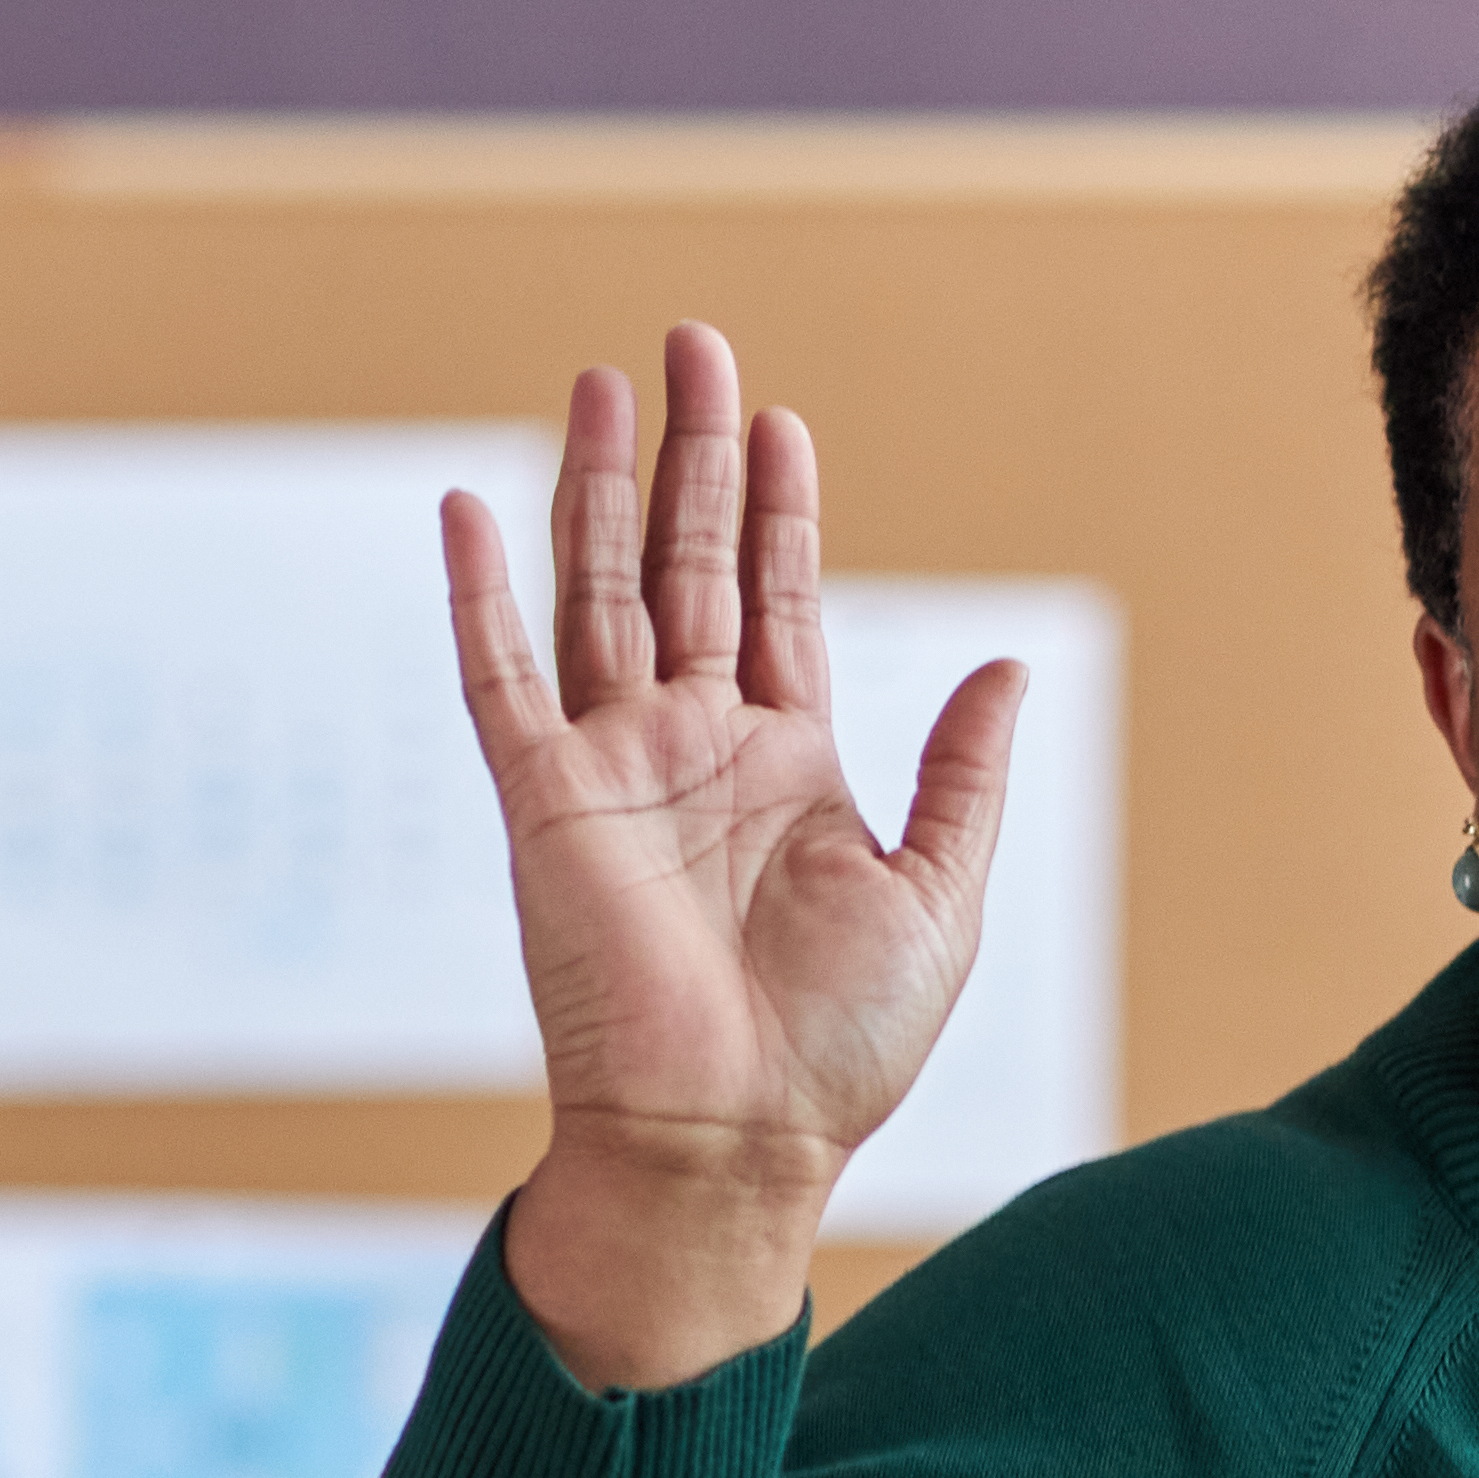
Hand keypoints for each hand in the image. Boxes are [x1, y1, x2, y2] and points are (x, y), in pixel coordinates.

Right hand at [449, 320, 1025, 1389]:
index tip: (780, 421)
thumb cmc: (842, 1045)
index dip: (778, 511)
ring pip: (600, 590)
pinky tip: (470, 502)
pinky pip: (500, 677)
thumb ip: (964, 776)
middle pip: (688, 566)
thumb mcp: (941, 895)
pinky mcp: (544, 801)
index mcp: (786, 767)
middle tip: (694, 343)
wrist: (737, 1134)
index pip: (777, 604)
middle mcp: (693, 750)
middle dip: (695, 455)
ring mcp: (613, 768)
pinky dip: (480, 591)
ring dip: (601, 486)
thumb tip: (1008, 665)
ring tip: (604, 379)